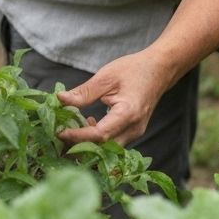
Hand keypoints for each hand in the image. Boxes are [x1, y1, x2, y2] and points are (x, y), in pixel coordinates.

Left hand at [56, 50, 172, 147]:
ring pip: (107, 149)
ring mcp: (135, 133)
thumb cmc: (134, 69)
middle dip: (79, 146)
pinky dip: (97, 139)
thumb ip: (84, 92)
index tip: (59, 131)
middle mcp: (133, 129)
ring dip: (88, 143)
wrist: (159, 70)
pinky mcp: (133, 132)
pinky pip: (113, 143)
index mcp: (128, 114)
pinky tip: (89, 123)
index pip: (99, 135)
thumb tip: (60, 100)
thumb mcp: (106, 76)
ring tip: (71, 128)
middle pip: (102, 148)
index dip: (77, 137)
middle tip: (59, 135)